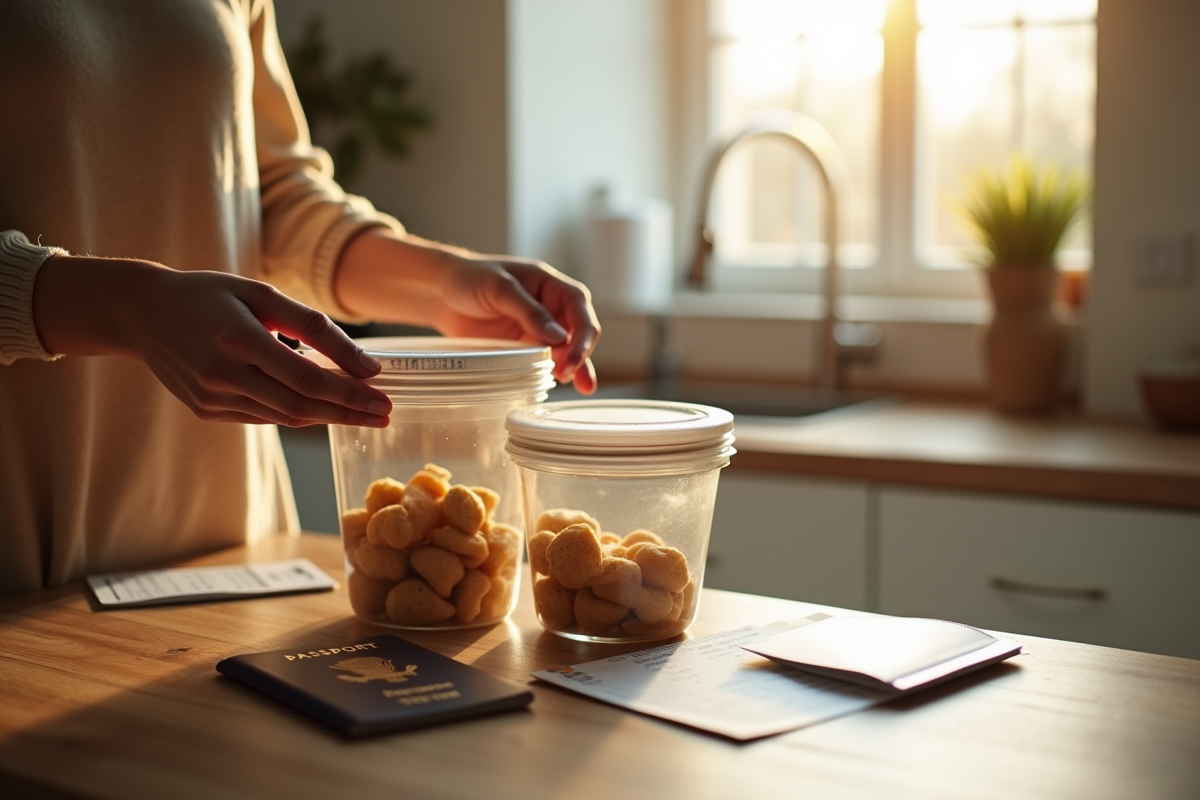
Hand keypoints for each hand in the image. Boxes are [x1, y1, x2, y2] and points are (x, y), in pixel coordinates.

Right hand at [34, 255, 392, 426]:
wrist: (141, 312)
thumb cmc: (210, 294)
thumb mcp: (263, 294)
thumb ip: (317, 328)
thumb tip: (367, 366)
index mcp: (238, 338)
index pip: (309, 379)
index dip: (351, 394)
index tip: (385, 399)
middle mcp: (221, 374)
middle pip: (301, 405)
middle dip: (349, 413)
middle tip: (385, 415)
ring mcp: (210, 397)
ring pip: (284, 416)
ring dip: (328, 418)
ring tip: (363, 413)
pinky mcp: (205, 410)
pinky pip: (262, 417)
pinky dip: (296, 414)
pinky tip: (323, 410)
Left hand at [336, 231, 601, 393]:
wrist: (439, 292)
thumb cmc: (469, 278)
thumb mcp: (499, 288)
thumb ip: (530, 311)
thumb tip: (559, 337)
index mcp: (550, 285)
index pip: (578, 307)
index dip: (581, 332)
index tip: (571, 355)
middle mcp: (549, 307)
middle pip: (578, 331)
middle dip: (579, 352)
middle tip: (570, 374)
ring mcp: (536, 329)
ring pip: (564, 349)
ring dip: (574, 367)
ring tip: (582, 386)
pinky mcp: (522, 347)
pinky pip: (542, 361)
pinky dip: (552, 372)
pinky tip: (560, 384)